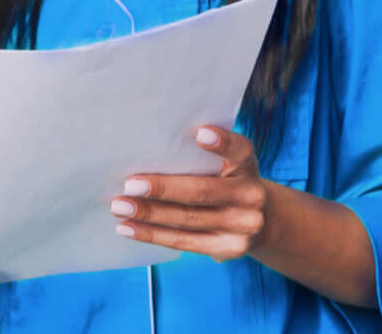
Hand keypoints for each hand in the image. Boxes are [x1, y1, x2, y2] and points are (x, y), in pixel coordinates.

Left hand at [110, 126, 273, 260]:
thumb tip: (150, 145)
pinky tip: (128, 228)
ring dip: (149, 214)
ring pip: (188, 219)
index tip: (199, 134)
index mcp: (247, 165)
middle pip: (202, 192)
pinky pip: (184, 242)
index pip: (238, 150)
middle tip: (130, 185)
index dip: (221, 142)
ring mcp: (241, 226)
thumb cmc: (226, 180)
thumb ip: (200, 153)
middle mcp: (250, 195)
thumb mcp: (226, 161)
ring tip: (120, 207)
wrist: (261, 221)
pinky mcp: (227, 249)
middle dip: (163, 189)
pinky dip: (152, 234)